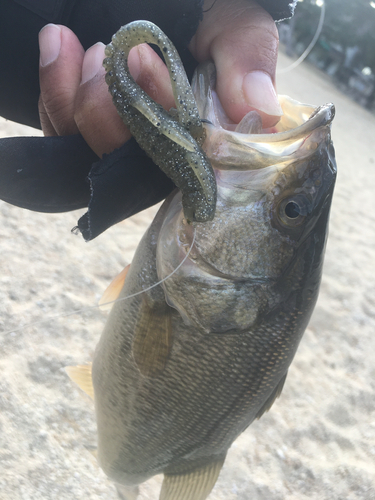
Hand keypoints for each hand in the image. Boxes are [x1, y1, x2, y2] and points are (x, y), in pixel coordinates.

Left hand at [38, 0, 279, 157]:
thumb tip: (259, 111)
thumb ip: (247, 58)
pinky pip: (59, 134)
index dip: (162, 127)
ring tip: (91, 47)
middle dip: (110, 114)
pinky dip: (55, 92)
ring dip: (79, 102)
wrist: (164, 3)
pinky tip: (60, 46)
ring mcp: (120, 142)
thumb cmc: (206, 12)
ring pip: (86, 157)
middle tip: (113, 52)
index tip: (146, 61)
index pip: (183, 162)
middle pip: (125, 171)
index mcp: (202, 138)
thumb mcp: (236, 23)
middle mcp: (160, 150)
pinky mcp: (84, 129)